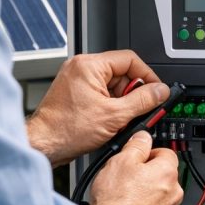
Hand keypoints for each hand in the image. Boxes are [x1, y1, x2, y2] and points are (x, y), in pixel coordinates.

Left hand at [27, 50, 168, 166]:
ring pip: (113, 86)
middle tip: (140, 110)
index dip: (148, 76)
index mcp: (89, 65)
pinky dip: (112, 107)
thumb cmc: (66, 129)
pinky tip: (111, 122)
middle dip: (134, 93)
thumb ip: (143, 101)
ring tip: (121, 120)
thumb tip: (161, 91)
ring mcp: (77, 80)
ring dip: (123, 102)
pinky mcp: (76, 93)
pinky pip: (102, 94)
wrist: (43, 145)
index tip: (157, 90)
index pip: (130, 59)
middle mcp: (81, 68)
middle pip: (122, 73)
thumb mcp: (115, 115)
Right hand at [89, 132, 183, 204]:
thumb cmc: (115, 201)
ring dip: (148, 196)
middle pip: (164, 176)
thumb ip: (136, 146)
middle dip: (148, 176)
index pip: (166, 153)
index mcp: (167, 172)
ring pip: (161, 198)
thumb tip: (143, 137)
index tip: (139, 158)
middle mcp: (174, 193)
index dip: (150, 153)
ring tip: (126, 199)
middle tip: (128, 179)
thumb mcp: (121, 161)